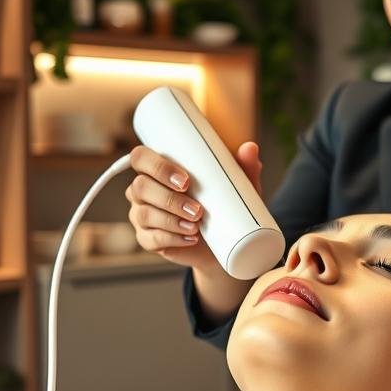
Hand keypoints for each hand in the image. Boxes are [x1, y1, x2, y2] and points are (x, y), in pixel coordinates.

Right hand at [125, 141, 262, 273]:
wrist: (224, 242)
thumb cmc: (223, 203)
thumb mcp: (236, 185)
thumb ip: (243, 165)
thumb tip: (250, 147)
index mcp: (157, 168)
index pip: (141, 158)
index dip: (157, 166)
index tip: (186, 180)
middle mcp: (143, 190)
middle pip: (139, 187)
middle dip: (168, 198)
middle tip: (198, 209)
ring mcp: (142, 215)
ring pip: (144, 215)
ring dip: (170, 220)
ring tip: (196, 226)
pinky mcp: (147, 239)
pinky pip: (149, 239)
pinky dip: (171, 238)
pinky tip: (189, 238)